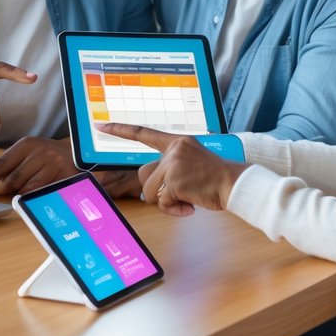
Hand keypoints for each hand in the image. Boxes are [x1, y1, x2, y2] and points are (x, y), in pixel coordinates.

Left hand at [0, 137, 74, 195]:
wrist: (81, 154)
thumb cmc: (49, 157)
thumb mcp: (31, 155)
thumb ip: (12, 165)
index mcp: (26, 144)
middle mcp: (39, 150)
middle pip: (11, 180)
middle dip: (9, 188)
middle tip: (20, 184)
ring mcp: (52, 162)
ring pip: (25, 188)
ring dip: (24, 191)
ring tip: (36, 181)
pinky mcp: (62, 174)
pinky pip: (40, 192)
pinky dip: (37, 194)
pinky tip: (44, 186)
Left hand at [97, 123, 247, 216]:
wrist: (234, 184)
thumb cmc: (215, 179)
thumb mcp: (191, 164)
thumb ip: (171, 168)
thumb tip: (150, 189)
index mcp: (178, 142)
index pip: (144, 133)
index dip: (120, 130)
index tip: (101, 125)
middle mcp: (174, 149)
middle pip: (143, 175)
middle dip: (155, 190)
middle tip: (176, 195)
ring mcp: (173, 163)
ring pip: (150, 192)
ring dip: (165, 202)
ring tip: (186, 200)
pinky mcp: (174, 180)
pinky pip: (163, 202)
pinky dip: (174, 210)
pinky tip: (190, 205)